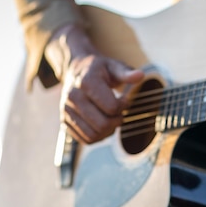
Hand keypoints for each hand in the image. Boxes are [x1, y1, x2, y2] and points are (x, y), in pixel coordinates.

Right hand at [47, 25, 144, 143]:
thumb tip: (140, 75)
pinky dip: (98, 137)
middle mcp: (73, 97)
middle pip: (102, 125)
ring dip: (108, 131)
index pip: (111, 107)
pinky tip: (102, 124)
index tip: (123, 99)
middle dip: (117, 121)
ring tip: (111, 118)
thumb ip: (126, 73)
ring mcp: (67, 110)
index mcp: (86, 81)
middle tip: (119, 112)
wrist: (76, 70)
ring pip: (94, 135)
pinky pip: (85, 139)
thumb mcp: (114, 66)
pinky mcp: (65, 121)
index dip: (123, 106)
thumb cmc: (99, 70)